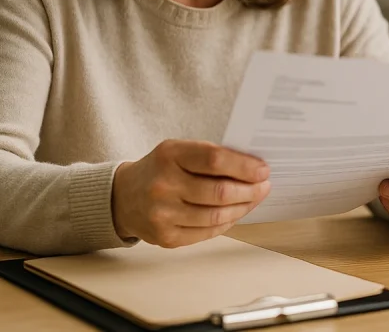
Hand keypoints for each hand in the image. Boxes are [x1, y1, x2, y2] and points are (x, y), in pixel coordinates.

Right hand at [111, 139, 270, 247]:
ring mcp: (162, 214)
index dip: (244, 166)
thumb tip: (253, 167)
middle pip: (219, 192)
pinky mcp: (166, 237)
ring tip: (254, 199)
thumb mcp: (179, 151)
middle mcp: (163, 185)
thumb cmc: (160, 170)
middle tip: (264, 186)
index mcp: (169, 155)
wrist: (123, 197)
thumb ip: (211, 156)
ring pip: (216, 215)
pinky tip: (236, 212)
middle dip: (250, 190)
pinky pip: (208, 232)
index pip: (215, 160)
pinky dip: (227, 222)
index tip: (263, 170)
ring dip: (243, 207)